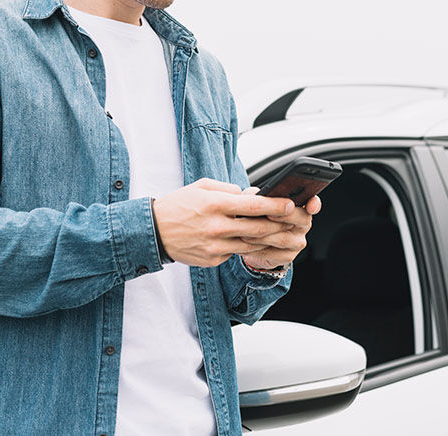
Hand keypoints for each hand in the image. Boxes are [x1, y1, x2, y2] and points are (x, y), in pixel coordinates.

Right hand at [152, 178, 296, 266]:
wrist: (153, 231)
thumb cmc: (178, 205)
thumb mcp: (201, 187)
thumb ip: (228, 190)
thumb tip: (251, 195)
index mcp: (214, 204)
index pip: (253, 206)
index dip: (275, 206)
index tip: (290, 204)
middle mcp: (216, 227)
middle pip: (258, 229)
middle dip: (279, 225)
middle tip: (293, 222)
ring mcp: (214, 247)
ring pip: (250, 244)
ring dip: (268, 240)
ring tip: (280, 233)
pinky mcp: (212, 260)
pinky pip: (235, 253)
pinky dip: (245, 246)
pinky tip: (252, 242)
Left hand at [239, 188, 319, 271]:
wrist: (257, 243)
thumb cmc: (260, 217)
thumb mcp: (259, 202)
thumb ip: (259, 195)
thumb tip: (253, 194)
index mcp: (300, 206)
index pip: (313, 203)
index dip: (314, 204)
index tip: (310, 206)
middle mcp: (303, 224)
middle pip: (300, 219)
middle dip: (284, 216)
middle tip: (268, 213)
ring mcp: (297, 241)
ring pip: (284, 238)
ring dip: (263, 236)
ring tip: (245, 233)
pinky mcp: (287, 256)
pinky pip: (274, 253)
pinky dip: (257, 249)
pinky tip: (245, 245)